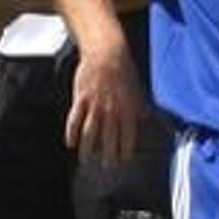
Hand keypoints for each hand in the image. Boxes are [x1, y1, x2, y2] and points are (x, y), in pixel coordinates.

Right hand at [64, 46, 142, 165]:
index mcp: (128, 111)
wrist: (106, 53)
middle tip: (106, 165)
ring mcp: (95, 106)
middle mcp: (112, 112)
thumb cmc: (124, 70)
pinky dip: (71, 134)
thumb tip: (147, 118)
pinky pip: (74, 120)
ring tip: (86, 159)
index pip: (127, 138)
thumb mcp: (138, 90)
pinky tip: (70, 143)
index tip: (123, 159)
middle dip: (108, 156)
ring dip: (88, 150)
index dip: (125, 152)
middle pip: (108, 140)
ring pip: (90, 134)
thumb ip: (141, 107)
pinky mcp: (81, 99)